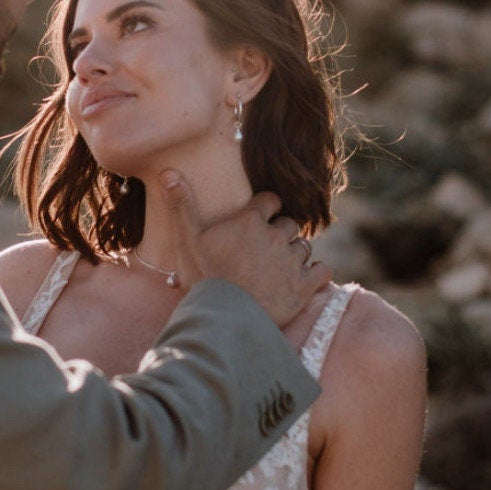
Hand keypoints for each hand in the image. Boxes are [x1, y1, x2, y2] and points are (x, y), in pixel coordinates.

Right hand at [159, 171, 330, 327]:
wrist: (223, 319)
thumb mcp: (187, 239)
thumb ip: (181, 204)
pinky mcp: (304, 286)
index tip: (261, 216)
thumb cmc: (203, 278)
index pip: (270, 200)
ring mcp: (292, 261)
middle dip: (281, 232)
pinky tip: (306, 278)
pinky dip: (317, 273)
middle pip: (289, 224)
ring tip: (280, 267)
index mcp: (250, 221)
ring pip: (305, 247)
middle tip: (267, 248)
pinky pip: (323, 270)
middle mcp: (276, 236)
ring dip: (296, 253)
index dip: (267, 206)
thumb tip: (167, 171)